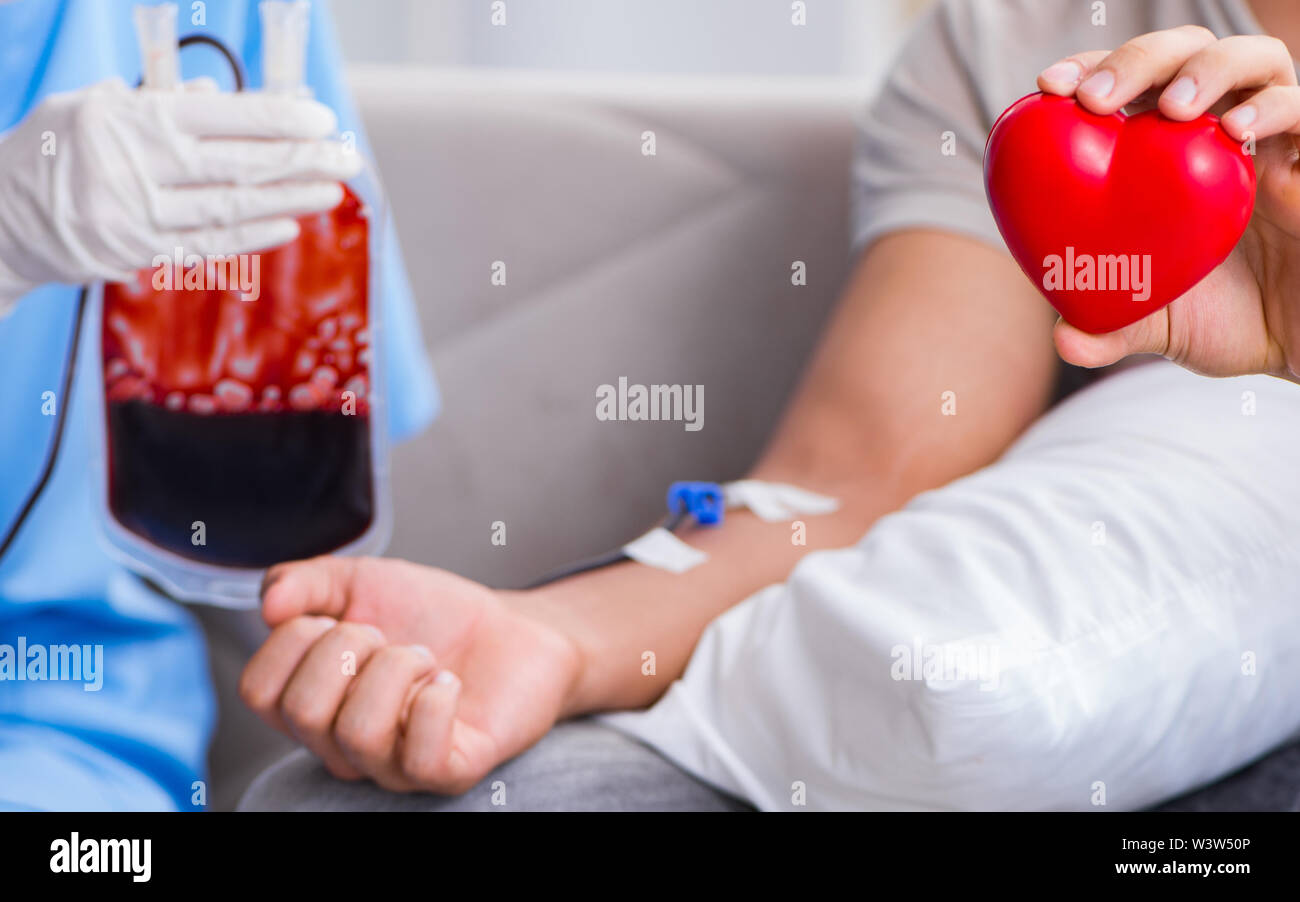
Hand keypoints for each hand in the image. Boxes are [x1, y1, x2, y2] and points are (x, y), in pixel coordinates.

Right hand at [0, 77, 359, 309]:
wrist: (0, 216)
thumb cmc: (55, 150)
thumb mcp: (91, 107)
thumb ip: (156, 102)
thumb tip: (218, 95)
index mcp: (126, 119)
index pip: (217, 116)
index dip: (276, 118)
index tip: (321, 118)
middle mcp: (134, 168)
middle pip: (235, 165)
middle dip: (300, 161)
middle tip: (346, 158)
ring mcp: (137, 216)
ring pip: (230, 208)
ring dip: (289, 200)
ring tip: (331, 191)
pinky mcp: (139, 254)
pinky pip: (209, 245)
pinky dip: (253, 235)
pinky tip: (289, 224)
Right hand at [239, 557, 582, 792]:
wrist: (514, 627)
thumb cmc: (434, 615)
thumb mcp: (361, 580)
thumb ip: (305, 581)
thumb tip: (268, 604)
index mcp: (312, 704)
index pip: (259, 692)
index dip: (294, 639)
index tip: (338, 617)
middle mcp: (342, 746)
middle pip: (302, 711)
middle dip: (350, 648)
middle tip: (390, 637)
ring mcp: (394, 765)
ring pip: (358, 732)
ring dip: (398, 669)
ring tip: (426, 659)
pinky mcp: (449, 772)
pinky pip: (421, 756)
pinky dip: (437, 701)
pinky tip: (449, 682)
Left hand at [1037, 26, 1299, 378]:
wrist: (1295, 344)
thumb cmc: (1227, 322)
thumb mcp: (1156, 327)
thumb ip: (1110, 328)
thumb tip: (1065, 340)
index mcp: (1168, 155)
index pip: (1130, 85)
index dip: (1092, 70)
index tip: (1049, 86)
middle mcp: (1220, 132)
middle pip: (1184, 52)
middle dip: (1137, 59)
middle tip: (1094, 97)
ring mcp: (1275, 139)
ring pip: (1252, 58)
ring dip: (1205, 68)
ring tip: (1170, 107)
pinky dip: (1270, 108)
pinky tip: (1234, 131)